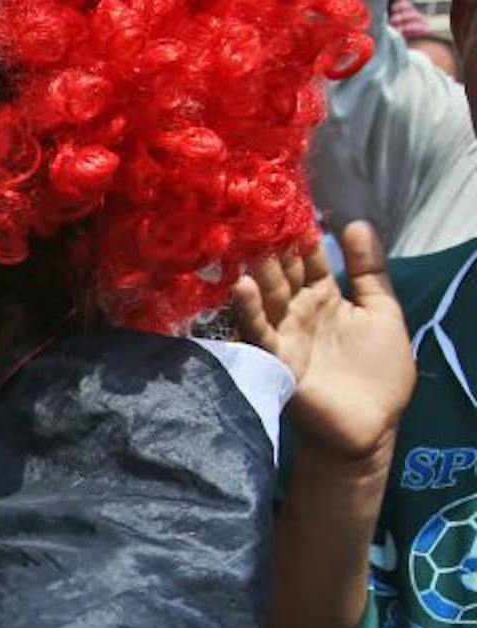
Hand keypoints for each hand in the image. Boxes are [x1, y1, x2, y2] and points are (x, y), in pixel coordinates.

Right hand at [232, 221, 413, 468]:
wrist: (371, 427)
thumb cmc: (380, 374)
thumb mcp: (385, 313)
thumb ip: (371, 271)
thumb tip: (357, 222)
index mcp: (324, 297)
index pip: (309, 257)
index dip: (302, 232)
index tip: (287, 199)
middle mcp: (298, 310)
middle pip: (283, 270)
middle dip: (272, 243)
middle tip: (253, 210)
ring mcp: (285, 333)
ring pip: (268, 294)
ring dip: (257, 268)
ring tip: (247, 240)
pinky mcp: (277, 358)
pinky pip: (259, 330)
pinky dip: (249, 309)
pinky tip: (242, 285)